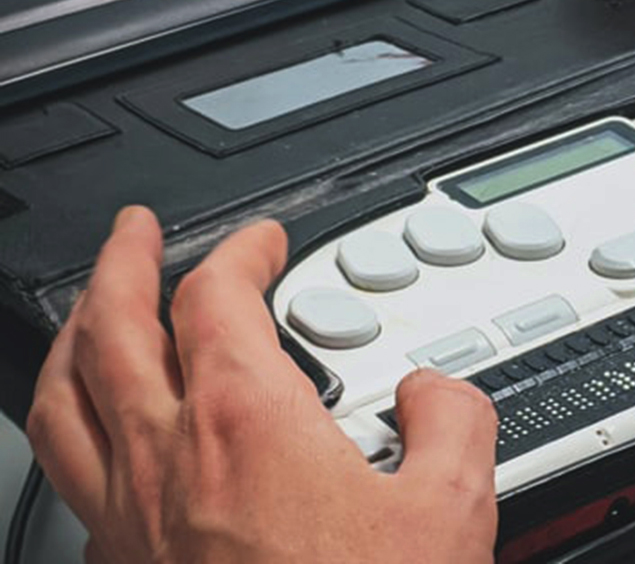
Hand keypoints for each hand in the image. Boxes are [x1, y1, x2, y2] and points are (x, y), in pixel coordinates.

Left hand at [26, 206, 497, 563]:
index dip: (241, 251)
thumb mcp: (453, 510)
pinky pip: (70, 476)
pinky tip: (101, 436)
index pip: (217, 297)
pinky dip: (78, 428)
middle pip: (113, 326)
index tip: (264, 243)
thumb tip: (435, 389)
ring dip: (78, 333)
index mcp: (246, 425)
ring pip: (64, 398)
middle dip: (124, 262)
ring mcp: (127, 520)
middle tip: (138, 229)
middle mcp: (167, 461)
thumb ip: (454, 419)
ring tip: (95, 309)